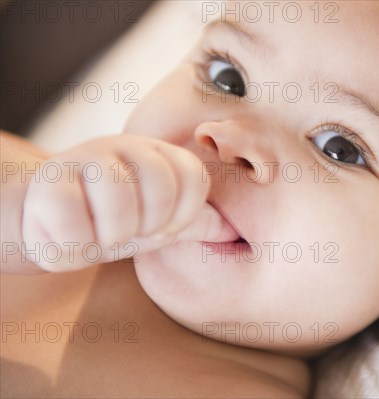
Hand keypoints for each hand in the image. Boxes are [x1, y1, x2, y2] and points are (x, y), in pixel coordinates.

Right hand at [21, 134, 234, 271]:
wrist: (47, 225)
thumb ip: (191, 224)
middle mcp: (125, 147)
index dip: (183, 212)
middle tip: (126, 230)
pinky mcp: (48, 180)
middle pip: (160, 185)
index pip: (193, 176)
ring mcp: (86, 158)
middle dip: (146, 224)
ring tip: (98, 234)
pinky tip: (70, 238)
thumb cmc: (107, 223)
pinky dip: (75, 244)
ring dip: (110, 235)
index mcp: (158, 156)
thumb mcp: (155, 225)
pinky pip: (73, 219)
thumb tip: (232, 231)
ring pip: (119, 201)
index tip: (163, 227)